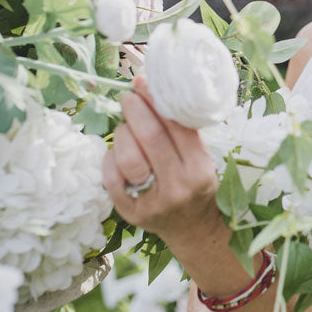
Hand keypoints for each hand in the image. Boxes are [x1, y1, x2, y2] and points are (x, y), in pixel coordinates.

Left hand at [102, 78, 220, 242]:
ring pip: (128, 158)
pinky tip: (116, 151)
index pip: (177, 128)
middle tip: (128, 97)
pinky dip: (110, 159)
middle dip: (135, 111)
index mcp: (199, 170)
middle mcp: (178, 187)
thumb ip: (182, 133)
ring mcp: (153, 202)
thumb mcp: (202, 160)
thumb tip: (153, 93)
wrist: (193, 228)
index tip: (144, 83)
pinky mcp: (131, 213)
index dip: (157, 102)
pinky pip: (111, 178)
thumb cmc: (197, 186)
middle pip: (151, 139)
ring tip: (125, 127)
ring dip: (123, 134)